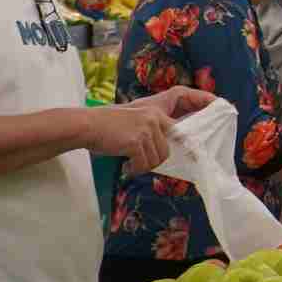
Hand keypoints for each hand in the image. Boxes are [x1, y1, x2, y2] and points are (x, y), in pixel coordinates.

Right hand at [85, 85, 213, 173]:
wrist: (87, 125)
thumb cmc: (108, 127)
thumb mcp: (134, 121)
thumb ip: (151, 130)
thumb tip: (165, 151)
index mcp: (155, 113)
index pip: (179, 131)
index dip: (187, 146)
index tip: (194, 157)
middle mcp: (154, 119)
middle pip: (166, 151)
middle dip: (153, 161)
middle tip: (139, 163)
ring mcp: (146, 129)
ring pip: (156, 159)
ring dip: (143, 166)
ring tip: (129, 162)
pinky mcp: (136, 141)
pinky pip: (143, 164)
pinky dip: (134, 169)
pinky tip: (125, 166)